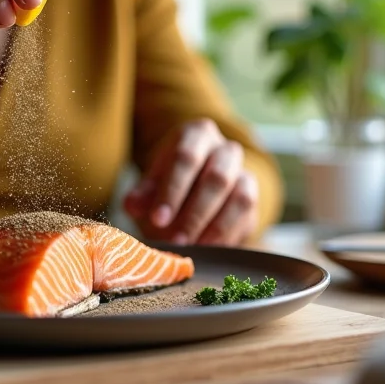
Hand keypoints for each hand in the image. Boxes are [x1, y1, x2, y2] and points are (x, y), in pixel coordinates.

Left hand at [123, 119, 258, 245]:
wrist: (194, 188)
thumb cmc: (169, 182)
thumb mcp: (151, 184)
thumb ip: (142, 194)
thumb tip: (132, 204)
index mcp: (196, 134)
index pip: (186, 158)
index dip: (172, 190)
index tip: (158, 219)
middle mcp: (224, 149)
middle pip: (217, 178)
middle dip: (195, 214)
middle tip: (176, 241)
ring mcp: (243, 172)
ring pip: (239, 198)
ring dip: (214, 228)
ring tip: (192, 248)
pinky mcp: (252, 199)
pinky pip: (248, 217)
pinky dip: (228, 236)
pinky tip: (208, 249)